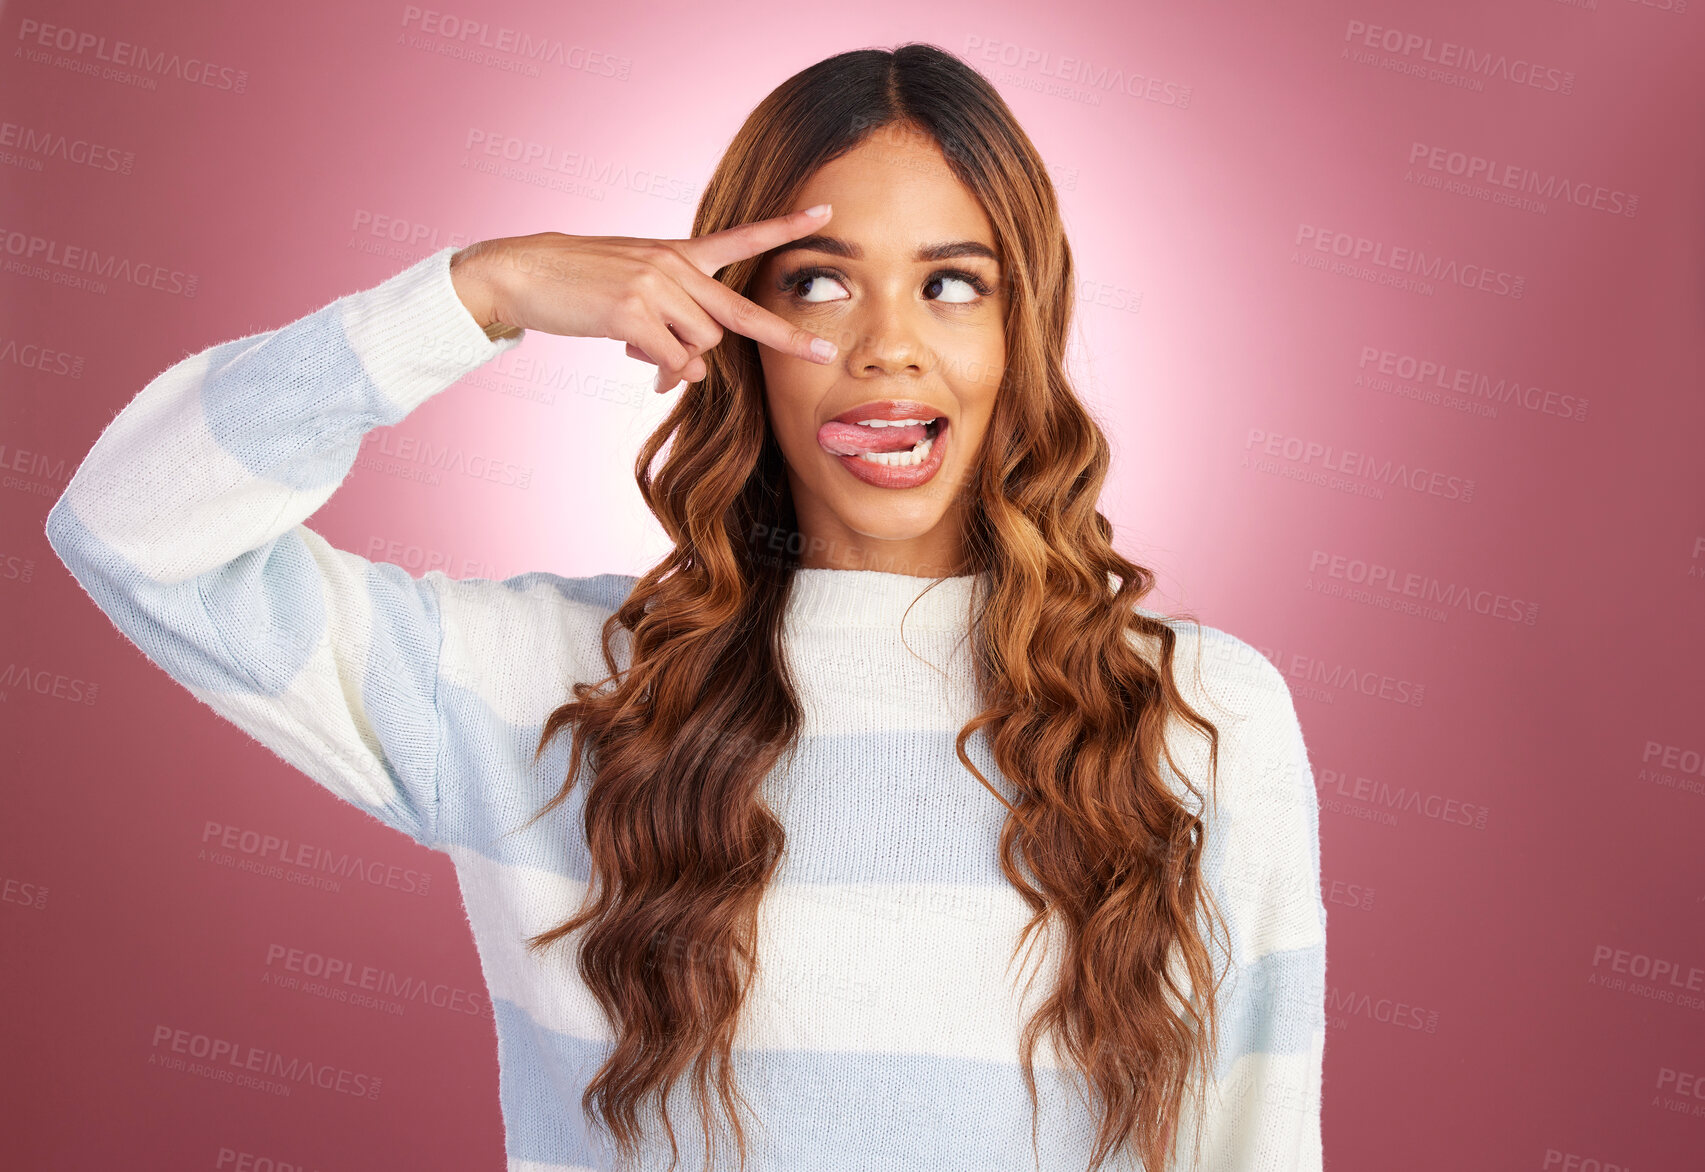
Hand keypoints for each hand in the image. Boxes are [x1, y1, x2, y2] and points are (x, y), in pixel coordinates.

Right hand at [449, 205, 839, 393]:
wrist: (526, 272)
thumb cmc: (583, 285)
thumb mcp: (637, 294)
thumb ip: (674, 326)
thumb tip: (690, 373)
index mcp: (679, 253)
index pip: (741, 238)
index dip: (785, 228)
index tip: (827, 212)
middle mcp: (674, 264)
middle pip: (740, 314)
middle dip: (785, 339)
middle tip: (822, 356)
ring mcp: (654, 286)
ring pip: (701, 346)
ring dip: (679, 360)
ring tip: (641, 348)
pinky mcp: (632, 312)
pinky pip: (671, 360)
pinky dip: (660, 369)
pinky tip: (632, 355)